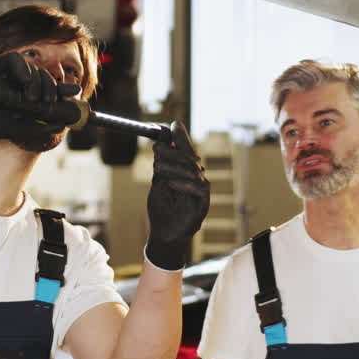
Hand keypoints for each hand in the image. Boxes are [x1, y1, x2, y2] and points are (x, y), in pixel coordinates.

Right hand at [0, 52, 79, 141]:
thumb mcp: (14, 127)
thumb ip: (37, 125)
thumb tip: (62, 125)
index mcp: (21, 97)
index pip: (46, 90)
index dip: (61, 89)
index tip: (76, 92)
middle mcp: (14, 83)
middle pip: (41, 77)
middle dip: (49, 87)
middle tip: (48, 101)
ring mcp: (4, 73)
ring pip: (31, 67)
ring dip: (37, 80)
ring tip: (33, 97)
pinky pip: (14, 60)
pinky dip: (21, 71)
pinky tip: (22, 83)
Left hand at [144, 122, 209, 270]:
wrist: (164, 234)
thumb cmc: (162, 209)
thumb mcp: (159, 183)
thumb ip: (162, 165)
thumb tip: (161, 144)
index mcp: (187, 171)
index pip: (187, 150)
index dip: (182, 137)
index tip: (173, 124)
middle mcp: (197, 178)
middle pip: (190, 158)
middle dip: (173, 151)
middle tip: (156, 148)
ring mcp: (201, 191)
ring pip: (192, 171)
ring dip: (173, 167)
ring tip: (157, 167)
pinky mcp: (203, 204)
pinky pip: (197, 189)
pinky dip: (183, 184)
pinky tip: (170, 183)